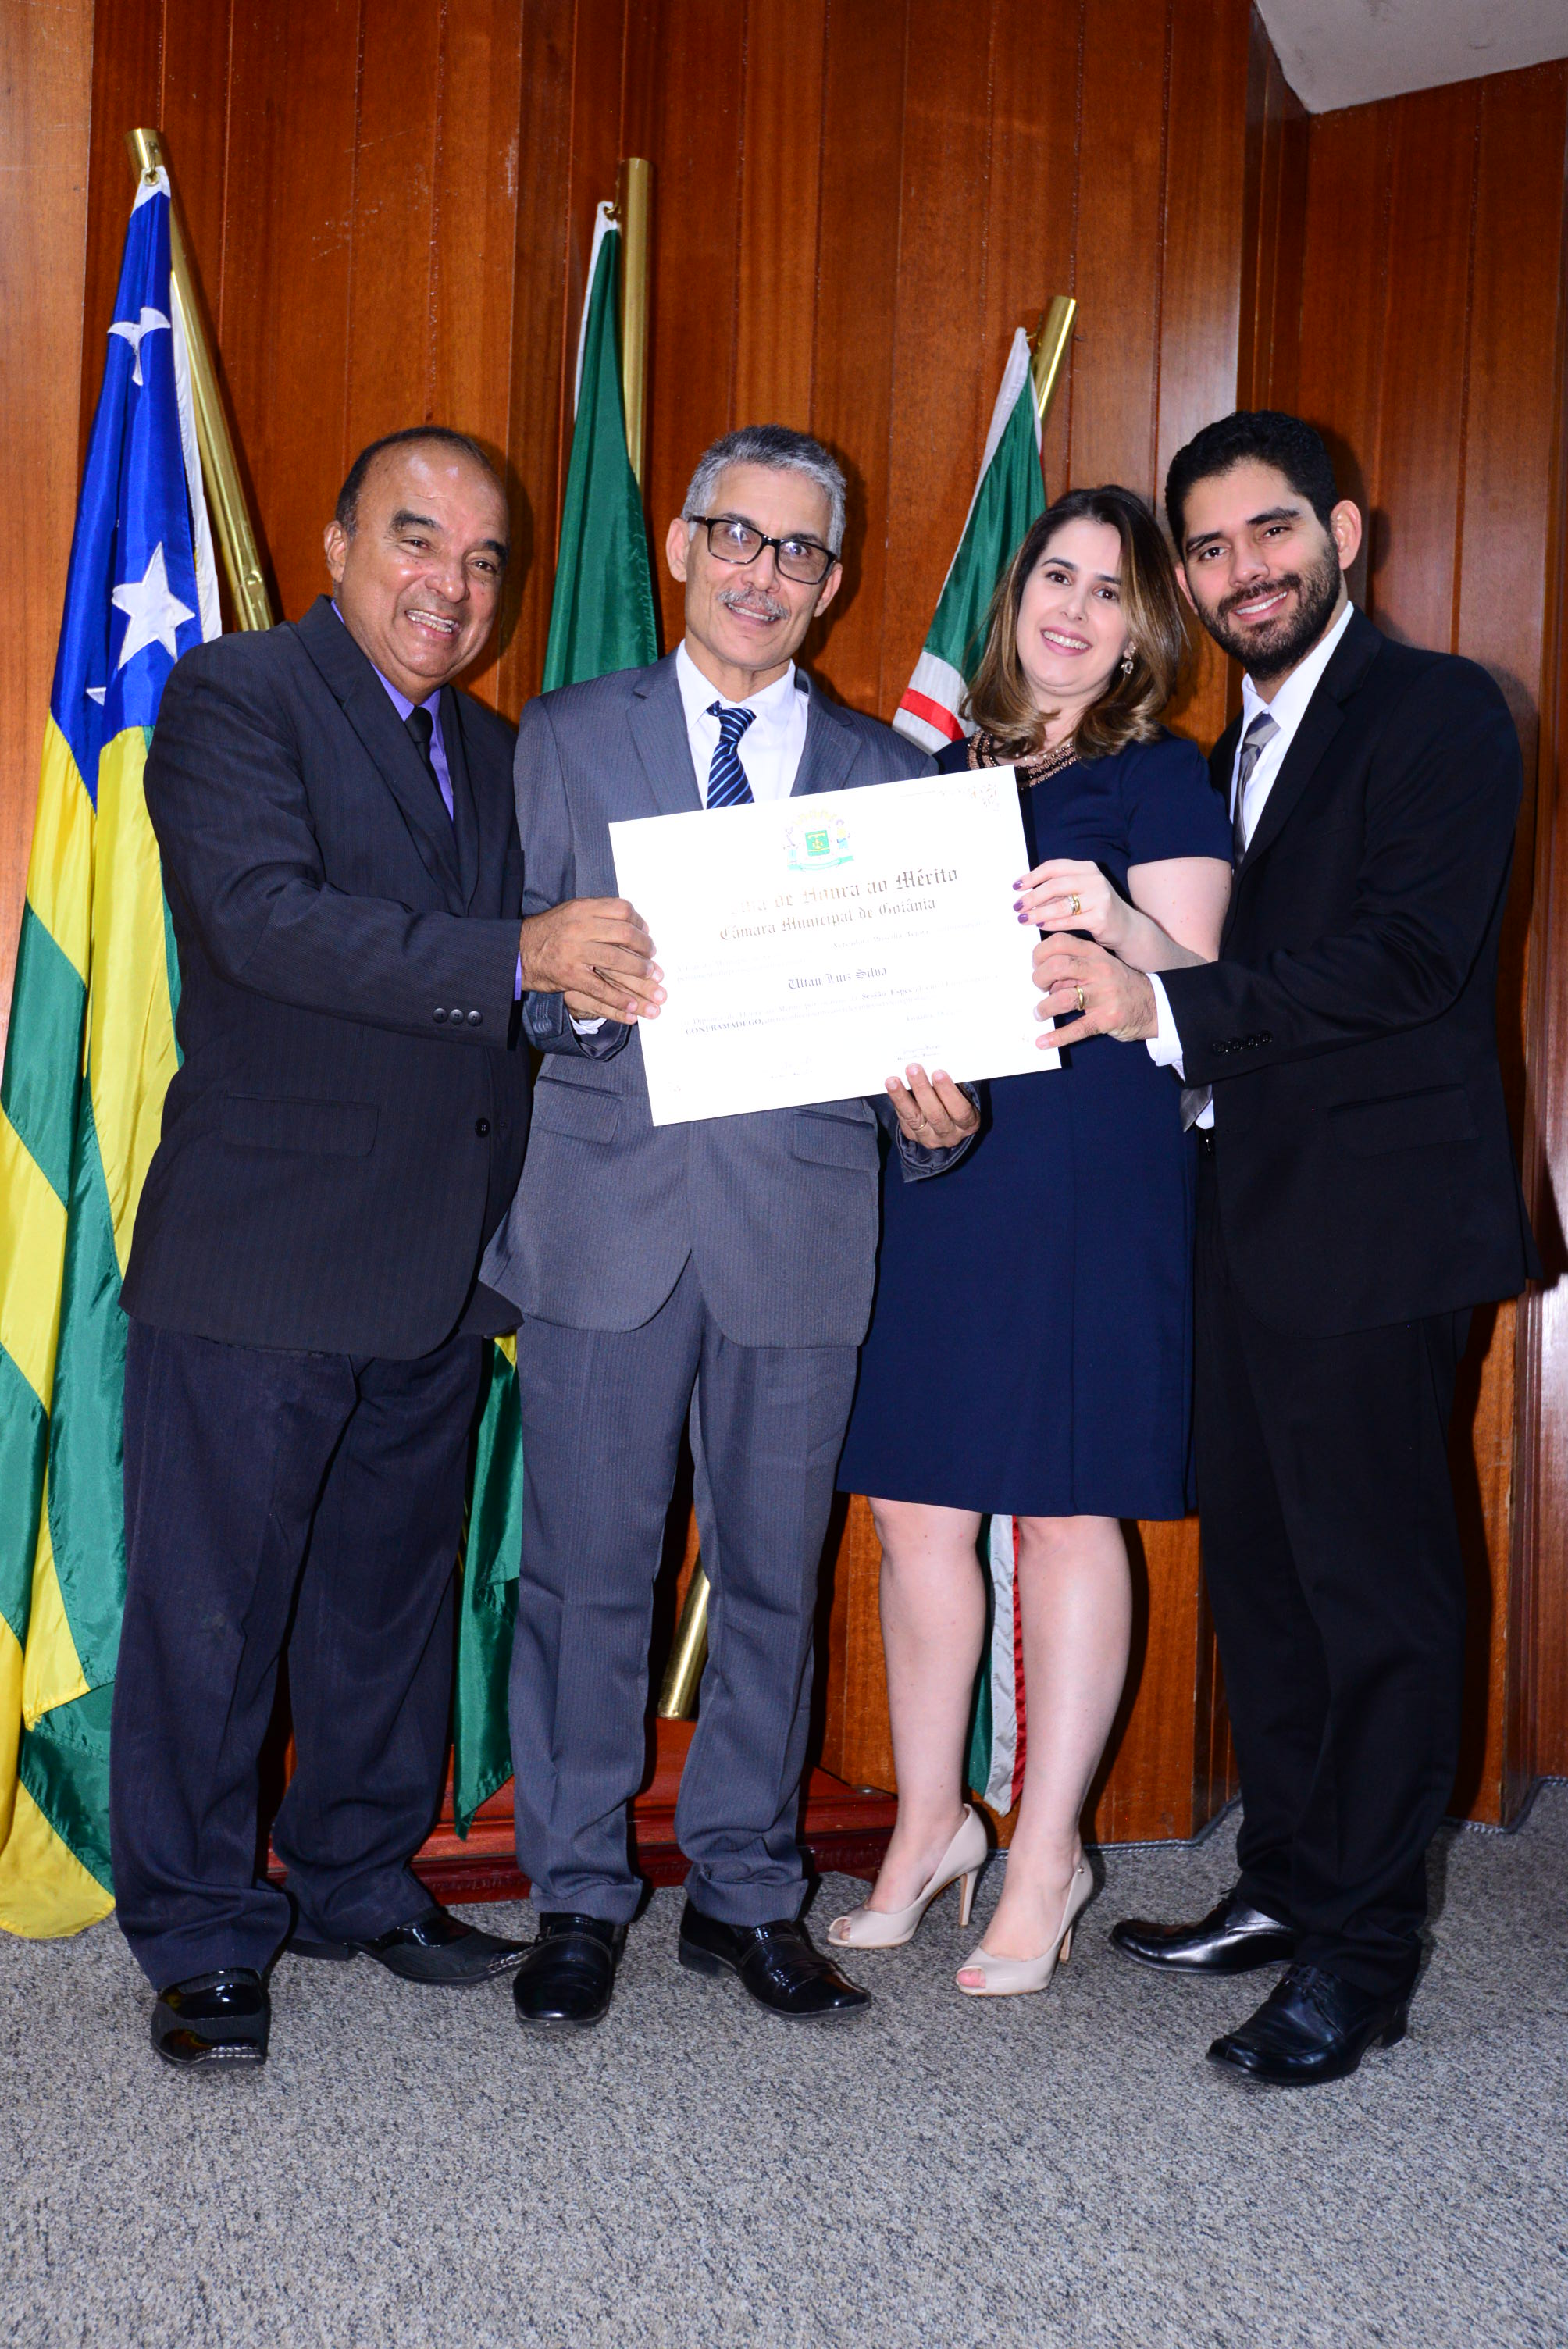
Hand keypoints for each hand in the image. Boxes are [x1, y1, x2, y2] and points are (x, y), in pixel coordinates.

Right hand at [518, 898, 664, 1023]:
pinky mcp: (570, 975)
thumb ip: (598, 915)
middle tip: (653, 960)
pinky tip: (633, 1007)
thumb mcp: (572, 912)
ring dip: (639, 973)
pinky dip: (619, 999)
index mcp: (583, 908)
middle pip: (624, 934)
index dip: (640, 922)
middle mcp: (580, 927)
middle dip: (645, 949)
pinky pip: (600, 989)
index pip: (622, 910)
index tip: (646, 934)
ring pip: (616, 960)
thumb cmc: (550, 932)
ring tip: (652, 981)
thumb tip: (633, 924)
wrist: (518, 951)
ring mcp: (574, 951)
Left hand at [884, 1065, 979, 1147]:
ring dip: (902, 1097)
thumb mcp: (962, 1096)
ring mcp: (929, 1138)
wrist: (945, 1125)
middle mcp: (950, 1134)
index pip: (960, 1110)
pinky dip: (897, 1101)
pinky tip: (891, 1087)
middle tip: (913, 1069)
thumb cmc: (955, 1102)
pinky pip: (903, 1118)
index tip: (938, 1073)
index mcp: (968, 1123)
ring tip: (893, 1080)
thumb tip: (934, 1064)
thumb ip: (953, 1085)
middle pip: (935, 1114)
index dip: (949, 1092)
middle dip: (923, 1090)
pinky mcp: (912, 1135)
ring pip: (915, 1118)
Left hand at [1015, 857, 1129, 951]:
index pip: (1054, 867)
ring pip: (1061, 905)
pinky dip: (1052, 924)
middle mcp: (1094, 880)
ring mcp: (1100, 898)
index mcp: (1087, 868)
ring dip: (1038, 913)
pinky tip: (1041, 925)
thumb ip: (1058, 890)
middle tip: (1017, 906)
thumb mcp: (1080, 892)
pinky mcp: (1101, 918)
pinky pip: (1069, 921)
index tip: (1017, 886)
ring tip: (1024, 919)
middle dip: (1032, 896)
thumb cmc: (1096, 908)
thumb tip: (1026, 892)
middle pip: (1055, 885)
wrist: (1126, 927)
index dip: (1032, 876)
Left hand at [1031, 935, 1156, 1045]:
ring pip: (1063, 998)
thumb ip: (1076, 966)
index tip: (1035, 965)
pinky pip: (1077, 1029)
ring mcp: (1104, 995)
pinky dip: (1056, 1037)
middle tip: (1038, 988)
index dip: (1040, 953)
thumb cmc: (1120, 985)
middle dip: (1039, 978)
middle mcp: (1099, 971)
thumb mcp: (1101, 965)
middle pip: (1057, 967)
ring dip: (1044, 1008)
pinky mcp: (1107, 1019)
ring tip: (1039, 1014)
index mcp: (1095, 954)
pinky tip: (1043, 1042)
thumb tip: (1044, 974)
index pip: (1060, 942)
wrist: (1155, 1005)